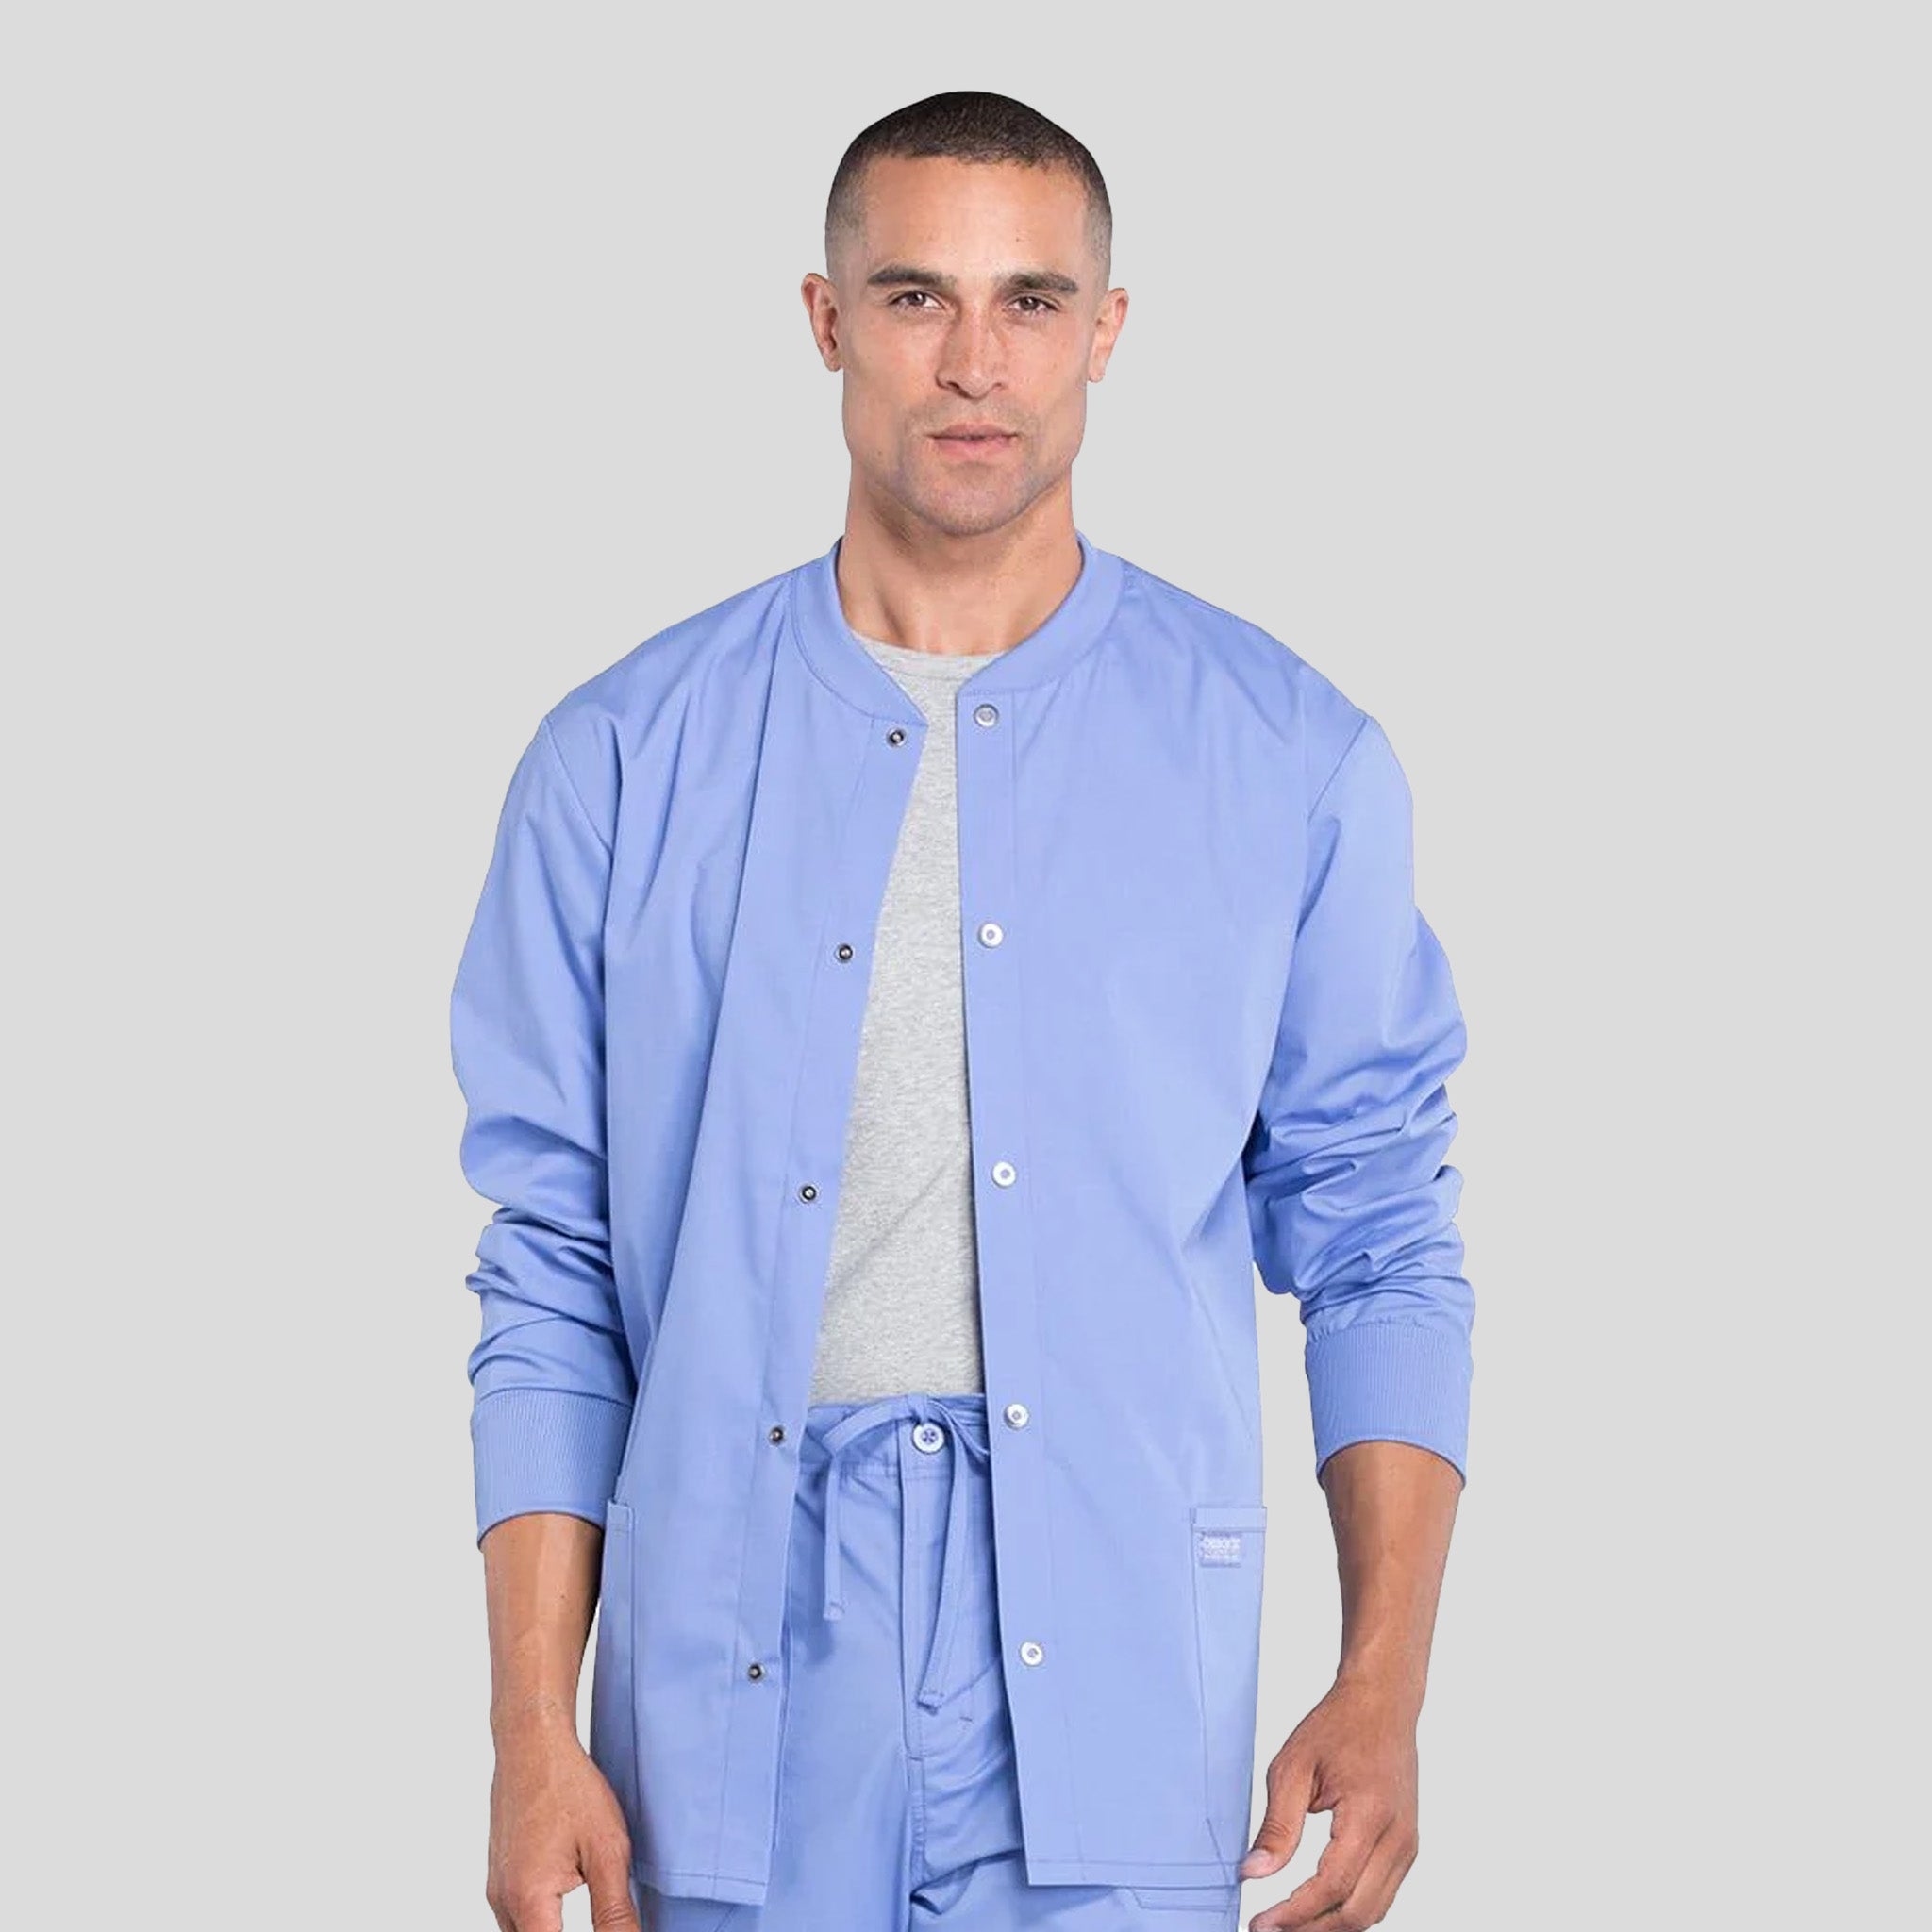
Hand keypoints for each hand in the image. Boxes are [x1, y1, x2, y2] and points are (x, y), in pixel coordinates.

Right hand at [484, 1709, 640, 1931]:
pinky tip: (567, 1898)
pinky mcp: (499, 1875)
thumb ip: (615, 1912)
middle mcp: (503, 1902)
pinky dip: (542, 1921)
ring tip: (589, 1904)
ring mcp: (497, 1888)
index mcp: (529, 1901)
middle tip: (603, 1919)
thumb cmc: (569, 1787)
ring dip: (552, 1931)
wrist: (532, 1742)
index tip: (608, 1927)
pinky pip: (517, 1917)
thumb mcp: (607, 1851)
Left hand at [1238, 1674, 1421, 1928]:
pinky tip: (1318, 1908)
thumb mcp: (1293, 1766)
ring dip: (1332, 1925)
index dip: (1295, 1912)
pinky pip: (1381, 1894)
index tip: (1261, 1924)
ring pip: (1373, 1911)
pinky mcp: (1407, 1846)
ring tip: (1289, 1923)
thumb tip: (1253, 1873)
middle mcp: (1398, 1837)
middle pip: (1358, 1912)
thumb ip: (1276, 1825)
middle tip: (1270, 1930)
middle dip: (1313, 1929)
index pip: (1332, 1884)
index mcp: (1369, 1814)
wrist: (1383, 1703)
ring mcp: (1408, 1844)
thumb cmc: (1338, 1726)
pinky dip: (1350, 1909)